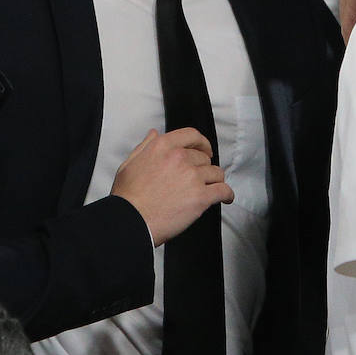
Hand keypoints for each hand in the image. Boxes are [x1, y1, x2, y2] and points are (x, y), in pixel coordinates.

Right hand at [110, 127, 233, 246]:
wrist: (132, 220)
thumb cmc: (128, 197)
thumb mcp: (130, 163)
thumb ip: (145, 146)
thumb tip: (154, 134)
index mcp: (162, 147)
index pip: (191, 135)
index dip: (201, 142)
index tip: (204, 149)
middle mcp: (179, 158)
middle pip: (204, 158)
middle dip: (204, 167)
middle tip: (201, 178)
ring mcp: (192, 177)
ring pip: (216, 173)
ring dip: (215, 181)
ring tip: (212, 188)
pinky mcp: (201, 197)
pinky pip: (223, 190)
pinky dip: (227, 194)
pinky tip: (225, 198)